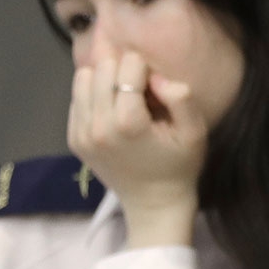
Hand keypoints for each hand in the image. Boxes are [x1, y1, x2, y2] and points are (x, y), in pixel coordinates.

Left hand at [68, 49, 206, 247]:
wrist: (154, 204)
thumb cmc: (179, 166)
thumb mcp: (195, 132)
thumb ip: (181, 97)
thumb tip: (156, 77)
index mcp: (128, 122)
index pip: (130, 64)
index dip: (147, 69)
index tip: (156, 92)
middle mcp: (97, 125)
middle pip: (103, 67)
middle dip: (123, 70)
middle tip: (140, 93)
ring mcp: (81, 133)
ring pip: (83, 77)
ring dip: (105, 79)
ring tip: (123, 98)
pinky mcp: (73, 139)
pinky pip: (76, 97)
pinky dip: (93, 95)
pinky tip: (111, 111)